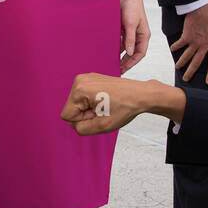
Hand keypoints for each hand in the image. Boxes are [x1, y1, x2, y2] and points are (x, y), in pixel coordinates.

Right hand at [60, 73, 183, 134]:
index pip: (67, 115)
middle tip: (103, 111)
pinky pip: (84, 98)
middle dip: (85, 114)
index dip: (82, 120)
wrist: (140, 95)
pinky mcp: (91, 79)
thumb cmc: (125, 107)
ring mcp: (85, 78)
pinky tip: (105, 101)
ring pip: (77, 104)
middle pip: (71, 108)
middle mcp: (79, 80)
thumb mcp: (103, 126)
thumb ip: (82, 129)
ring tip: (105, 106)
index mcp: (79, 89)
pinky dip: (93, 103)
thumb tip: (73, 124)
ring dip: (89, 109)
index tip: (98, 114)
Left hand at [119, 0, 149, 72]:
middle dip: (126, 62)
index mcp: (144, 36)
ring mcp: (132, 33)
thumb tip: (130, 52)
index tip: (123, 69)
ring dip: (120, 56)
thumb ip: (130, 39)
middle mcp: (139, 36)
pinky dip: (117, 47)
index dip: (132, 62)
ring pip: (127, 48)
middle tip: (117, 70)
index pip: (140, 54)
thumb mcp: (130, 24)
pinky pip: (121, 42)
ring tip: (112, 63)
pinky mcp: (125, 30)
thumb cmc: (132, 8)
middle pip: (133, 53)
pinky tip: (110, 52)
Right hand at [170, 1, 207, 84]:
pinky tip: (172, 50)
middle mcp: (204, 45)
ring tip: (178, 68)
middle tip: (186, 79)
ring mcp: (194, 42)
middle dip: (190, 72)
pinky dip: (175, 47)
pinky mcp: (186, 36)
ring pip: (187, 56)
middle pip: (196, 62)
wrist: (202, 7)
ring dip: (182, 62)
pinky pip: (180, 44)